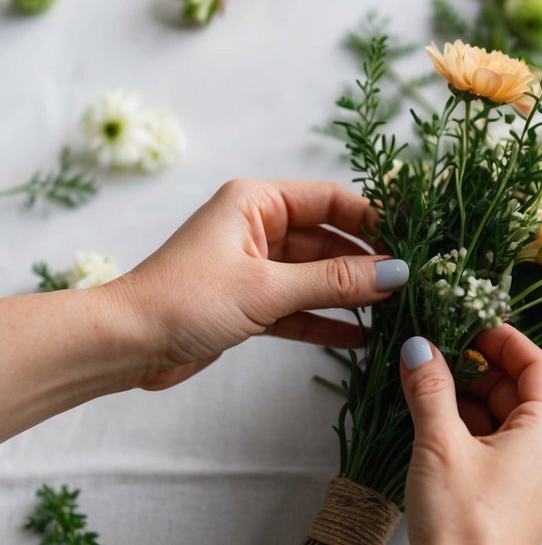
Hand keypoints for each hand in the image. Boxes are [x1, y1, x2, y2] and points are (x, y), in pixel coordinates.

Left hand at [110, 179, 407, 389]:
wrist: (128, 344)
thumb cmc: (185, 300)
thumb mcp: (266, 288)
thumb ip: (333, 282)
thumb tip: (395, 273)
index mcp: (256, 202)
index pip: (330, 200)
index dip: (372, 219)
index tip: (411, 241)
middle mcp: (256, 227)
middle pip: (327, 239)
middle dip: (366, 263)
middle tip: (410, 284)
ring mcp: (253, 266)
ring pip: (315, 276)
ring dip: (349, 295)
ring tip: (394, 312)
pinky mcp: (248, 304)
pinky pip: (299, 307)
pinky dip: (325, 321)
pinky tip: (360, 337)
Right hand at [399, 326, 541, 544]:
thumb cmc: (461, 524)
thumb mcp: (439, 444)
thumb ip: (431, 388)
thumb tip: (420, 347)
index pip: (539, 366)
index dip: (505, 340)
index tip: (469, 325)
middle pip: (523, 394)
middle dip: (482, 369)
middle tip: (439, 353)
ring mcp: (535, 485)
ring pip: (507, 425)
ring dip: (471, 402)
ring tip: (428, 387)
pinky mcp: (513, 506)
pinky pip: (498, 454)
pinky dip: (471, 434)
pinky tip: (434, 430)